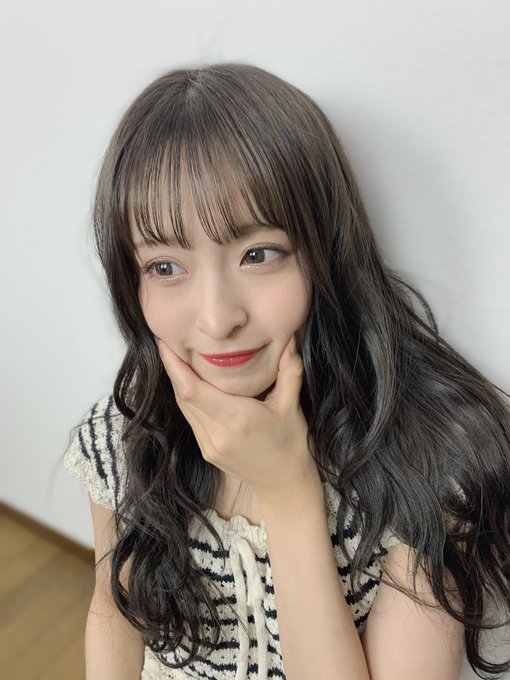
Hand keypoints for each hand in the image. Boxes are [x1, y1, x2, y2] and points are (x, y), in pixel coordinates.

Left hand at [155, 335, 318, 501]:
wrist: (284, 483)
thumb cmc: (291, 442)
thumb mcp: (293, 406)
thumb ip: (290, 370)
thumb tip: (291, 339)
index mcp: (238, 419)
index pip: (193, 390)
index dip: (174, 367)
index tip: (165, 343)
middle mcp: (218, 434)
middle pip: (183, 396)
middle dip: (172, 368)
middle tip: (167, 341)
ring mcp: (210, 445)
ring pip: (184, 407)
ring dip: (177, 382)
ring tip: (174, 357)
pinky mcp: (207, 451)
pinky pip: (190, 418)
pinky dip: (187, 398)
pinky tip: (188, 383)